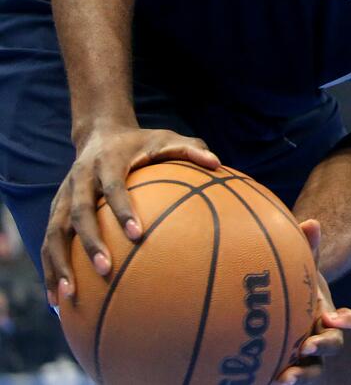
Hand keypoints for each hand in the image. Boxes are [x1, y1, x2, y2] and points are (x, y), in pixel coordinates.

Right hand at [42, 123, 218, 305]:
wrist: (100, 135)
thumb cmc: (141, 142)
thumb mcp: (167, 138)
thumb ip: (191, 149)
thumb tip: (218, 163)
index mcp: (107, 162)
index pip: (113, 187)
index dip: (122, 209)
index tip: (137, 234)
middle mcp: (80, 180)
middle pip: (80, 213)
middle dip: (90, 242)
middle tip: (105, 269)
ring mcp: (63, 197)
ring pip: (55, 233)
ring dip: (59, 264)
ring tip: (69, 295)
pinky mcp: (56, 211)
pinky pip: (48, 243)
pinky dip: (50, 270)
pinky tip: (56, 300)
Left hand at [273, 220, 342, 382]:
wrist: (285, 298)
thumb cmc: (297, 280)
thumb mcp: (304, 265)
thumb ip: (308, 248)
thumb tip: (311, 221)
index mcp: (325, 321)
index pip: (333, 334)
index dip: (327, 336)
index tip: (319, 329)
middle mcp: (316, 342)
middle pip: (321, 359)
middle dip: (313, 362)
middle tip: (298, 359)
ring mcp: (300, 358)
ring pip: (305, 373)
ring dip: (296, 377)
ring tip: (280, 380)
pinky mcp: (281, 365)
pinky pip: (280, 376)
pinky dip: (272, 380)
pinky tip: (258, 381)